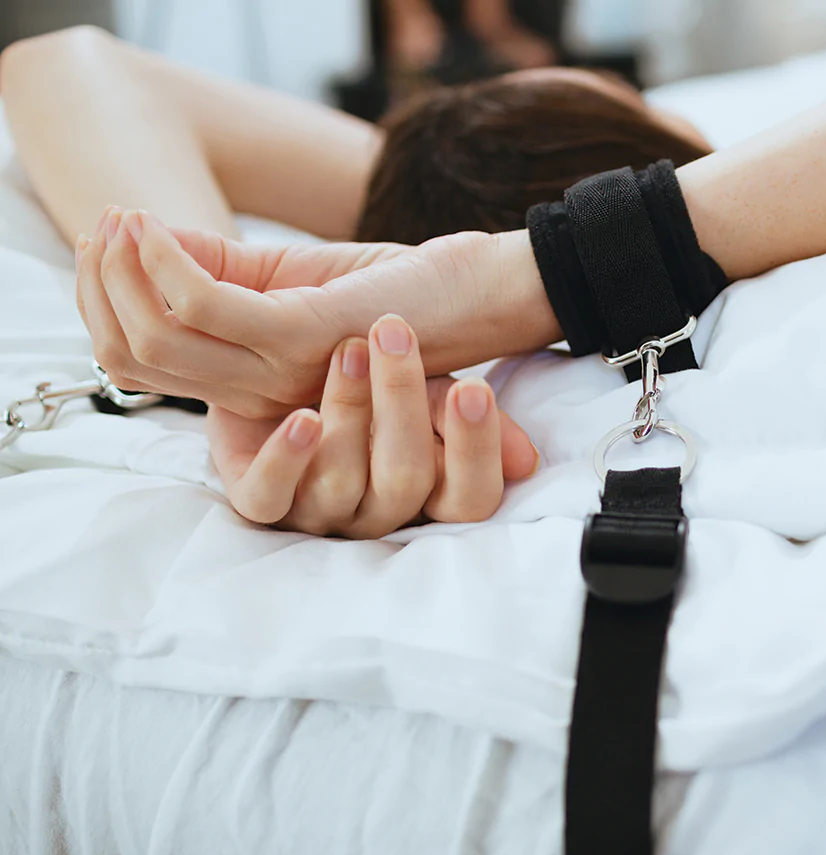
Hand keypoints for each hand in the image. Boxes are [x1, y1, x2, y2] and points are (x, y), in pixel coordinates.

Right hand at [76, 206, 558, 417]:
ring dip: (126, 271)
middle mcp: (266, 395)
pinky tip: (158, 225)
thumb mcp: (297, 282)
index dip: (105, 309)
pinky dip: (169, 261)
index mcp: (261, 388)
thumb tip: (152, 246)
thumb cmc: (398, 290)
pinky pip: (208, 306)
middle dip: (104, 287)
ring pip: (161, 336)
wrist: (485, 295)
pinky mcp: (310, 336)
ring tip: (125, 221)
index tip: (102, 248)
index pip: (146, 369)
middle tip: (106, 227)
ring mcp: (285, 372)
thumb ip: (230, 276)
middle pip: (139, 357)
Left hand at [209, 314, 538, 537]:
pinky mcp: (259, 498)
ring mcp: (316, 510)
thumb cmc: (363, 378)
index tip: (474, 389)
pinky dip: (284, 460)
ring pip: (338, 483)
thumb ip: (460, 412)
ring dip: (347, 411)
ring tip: (347, 348)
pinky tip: (301, 418)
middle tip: (395, 333)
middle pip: (405, 484)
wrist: (272, 359)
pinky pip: (267, 499)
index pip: (470, 499)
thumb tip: (527, 460)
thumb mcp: (417, 385)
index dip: (475, 453)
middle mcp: (375, 510)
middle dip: (403, 406)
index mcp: (426, 489)